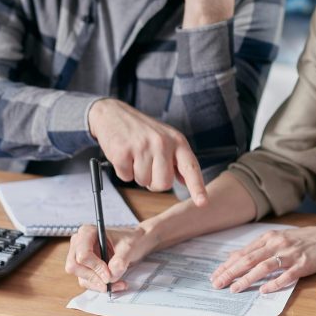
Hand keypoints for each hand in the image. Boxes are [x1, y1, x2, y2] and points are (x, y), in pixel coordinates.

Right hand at [65, 224, 158, 291]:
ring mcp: (80, 257)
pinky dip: (101, 286)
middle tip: (111, 281)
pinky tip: (116, 284)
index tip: (109, 275)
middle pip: (74, 267)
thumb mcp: (129, 247)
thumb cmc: (130, 240)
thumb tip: (111, 275)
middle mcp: (79, 244)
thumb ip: (120, 260)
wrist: (135, 244)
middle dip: (94, 277)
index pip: (82, 254)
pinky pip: (88, 282)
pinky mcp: (85, 269)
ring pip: (81, 277)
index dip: (95, 267)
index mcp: (87, 232)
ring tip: (119, 283)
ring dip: (100, 285)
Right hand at [88, 98, 207, 205]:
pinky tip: (124, 155)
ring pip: (143, 182)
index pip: (190, 167)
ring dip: (137, 175)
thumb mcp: (166, 138)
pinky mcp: (123, 151)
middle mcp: (162, 143)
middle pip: (164, 183)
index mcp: (177, 141)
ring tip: (135, 156)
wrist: (113, 113)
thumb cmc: (142, 130)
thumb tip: (186, 181)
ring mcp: (142, 146)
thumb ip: (177, 160)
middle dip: (154, 182)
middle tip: (147, 166)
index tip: (202, 203)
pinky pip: (126, 177)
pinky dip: (123, 171)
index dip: (197, 187)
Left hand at [209, 226, 315, 293]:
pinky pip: (286, 275)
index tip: (215, 275)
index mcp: (268, 238)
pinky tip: (264, 290)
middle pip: (249, 259)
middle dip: (231, 273)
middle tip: (218, 283)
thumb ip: (257, 247)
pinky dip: (274, 283)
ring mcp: (289, 254)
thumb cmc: (301, 240)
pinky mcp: (302, 264)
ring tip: (235, 288)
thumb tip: (235, 256)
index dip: (227, 265)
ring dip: (247, 278)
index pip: (243, 253)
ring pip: (264, 267)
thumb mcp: (277, 238)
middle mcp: (276, 244)